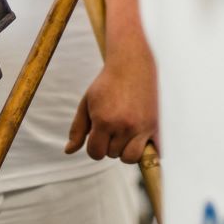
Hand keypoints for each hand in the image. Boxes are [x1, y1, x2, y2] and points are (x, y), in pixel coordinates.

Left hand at [65, 49, 158, 163]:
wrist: (132, 65)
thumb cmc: (106, 85)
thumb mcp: (87, 104)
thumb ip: (77, 129)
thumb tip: (68, 151)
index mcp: (104, 121)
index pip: (96, 152)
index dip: (94, 146)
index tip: (97, 134)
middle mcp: (124, 126)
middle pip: (113, 155)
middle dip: (109, 144)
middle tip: (112, 125)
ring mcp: (141, 127)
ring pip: (130, 158)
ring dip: (125, 150)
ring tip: (124, 134)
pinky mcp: (155, 126)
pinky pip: (153, 154)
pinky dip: (146, 152)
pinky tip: (140, 141)